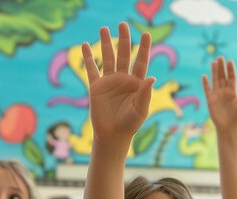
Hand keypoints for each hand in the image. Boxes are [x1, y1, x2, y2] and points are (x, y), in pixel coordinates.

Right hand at [82, 22, 154, 142]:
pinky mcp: (96, 87)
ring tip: (104, 29)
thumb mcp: (140, 111)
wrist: (112, 136)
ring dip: (105, 44)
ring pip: (108, 58)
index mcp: (136, 83)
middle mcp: (123, 79)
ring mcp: (109, 82)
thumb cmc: (129, 125)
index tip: (145, 34)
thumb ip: (145, 94)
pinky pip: (91, 70)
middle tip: (122, 24)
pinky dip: (88, 58)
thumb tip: (152, 77)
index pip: (141, 61)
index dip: (144, 48)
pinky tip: (84, 46)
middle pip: (124, 55)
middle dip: (124, 40)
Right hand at [202, 57, 236, 132]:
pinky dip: (205, 83)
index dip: (231, 69)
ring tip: (214, 62)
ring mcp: (217, 95)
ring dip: (214, 72)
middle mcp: (225, 91)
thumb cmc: (236, 117)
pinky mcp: (210, 100)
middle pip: (223, 76)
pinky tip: (204, 76)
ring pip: (215, 80)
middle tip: (220, 57)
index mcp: (233, 91)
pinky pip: (207, 90)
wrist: (227, 127)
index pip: (232, 77)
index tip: (230, 61)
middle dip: (222, 67)